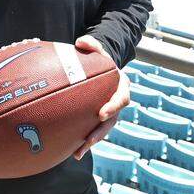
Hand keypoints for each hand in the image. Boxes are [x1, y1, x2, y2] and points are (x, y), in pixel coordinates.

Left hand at [72, 35, 129, 160]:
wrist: (101, 70)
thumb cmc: (99, 60)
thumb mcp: (99, 51)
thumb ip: (92, 44)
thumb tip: (81, 42)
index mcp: (121, 87)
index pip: (122, 98)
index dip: (113, 107)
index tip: (101, 113)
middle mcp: (117, 103)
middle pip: (112, 121)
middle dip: (101, 132)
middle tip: (89, 140)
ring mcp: (109, 114)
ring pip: (102, 131)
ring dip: (92, 141)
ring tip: (79, 151)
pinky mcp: (98, 120)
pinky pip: (92, 132)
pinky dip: (83, 142)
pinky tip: (71, 152)